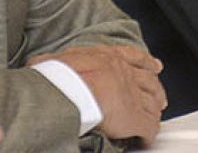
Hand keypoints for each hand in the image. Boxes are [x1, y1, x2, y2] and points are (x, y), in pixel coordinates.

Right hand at [27, 44, 165, 143]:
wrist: (69, 89)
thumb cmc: (58, 76)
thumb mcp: (54, 60)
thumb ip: (51, 61)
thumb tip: (37, 62)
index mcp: (109, 58)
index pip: (135, 57)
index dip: (147, 63)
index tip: (155, 66)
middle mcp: (126, 74)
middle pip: (149, 82)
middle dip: (156, 90)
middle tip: (160, 98)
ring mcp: (132, 95)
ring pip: (152, 103)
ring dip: (154, 111)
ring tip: (156, 116)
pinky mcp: (134, 118)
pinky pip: (148, 127)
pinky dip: (149, 133)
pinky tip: (147, 139)